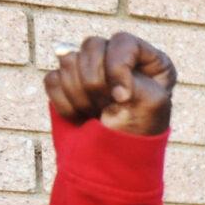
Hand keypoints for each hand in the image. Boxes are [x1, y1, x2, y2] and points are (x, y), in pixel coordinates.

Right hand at [42, 32, 176, 137]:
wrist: (114, 163)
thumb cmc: (140, 134)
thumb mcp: (152, 103)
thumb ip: (127, 73)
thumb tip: (71, 56)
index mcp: (147, 60)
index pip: (122, 41)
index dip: (117, 67)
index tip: (121, 98)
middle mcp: (118, 59)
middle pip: (91, 46)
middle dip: (97, 83)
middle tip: (108, 107)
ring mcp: (90, 70)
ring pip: (67, 60)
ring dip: (82, 95)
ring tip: (97, 113)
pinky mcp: (66, 84)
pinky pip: (52, 80)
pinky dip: (65, 103)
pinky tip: (81, 117)